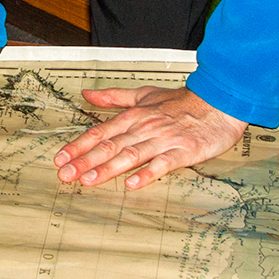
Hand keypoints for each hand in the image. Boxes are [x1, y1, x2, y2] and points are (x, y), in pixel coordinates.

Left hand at [54, 86, 244, 189]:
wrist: (218, 101)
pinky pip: (163, 164)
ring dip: (108, 168)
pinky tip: (133, 184)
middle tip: (65, 174)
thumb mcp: (144, 95)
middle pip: (110, 146)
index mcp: (134, 116)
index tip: (60, 158)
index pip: (100, 132)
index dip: (79, 145)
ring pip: (130, 155)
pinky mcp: (183, 151)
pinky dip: (147, 173)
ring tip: (88, 180)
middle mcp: (144, 128)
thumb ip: (114, 97)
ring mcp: (163, 140)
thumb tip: (88, 94)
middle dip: (85, 161)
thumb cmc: (180, 102)